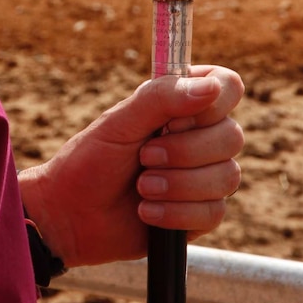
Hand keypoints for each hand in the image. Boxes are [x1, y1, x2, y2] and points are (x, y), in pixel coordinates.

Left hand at [18, 65, 243, 267]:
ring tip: (141, 186)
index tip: (177, 119)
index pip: (227, 86)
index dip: (214, 102)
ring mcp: (203, 176)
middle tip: (144, 156)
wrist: (71, 215)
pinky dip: (175, 212)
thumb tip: (211, 87)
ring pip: (227, 176)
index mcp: (181, 104)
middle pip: (232, 136)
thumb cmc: (90, 160)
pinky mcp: (200, 214)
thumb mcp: (119, 122)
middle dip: (185, 151)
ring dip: (177, 185)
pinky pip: (213, 212)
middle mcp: (199, 136)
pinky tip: (146, 211)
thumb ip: (161, 98)